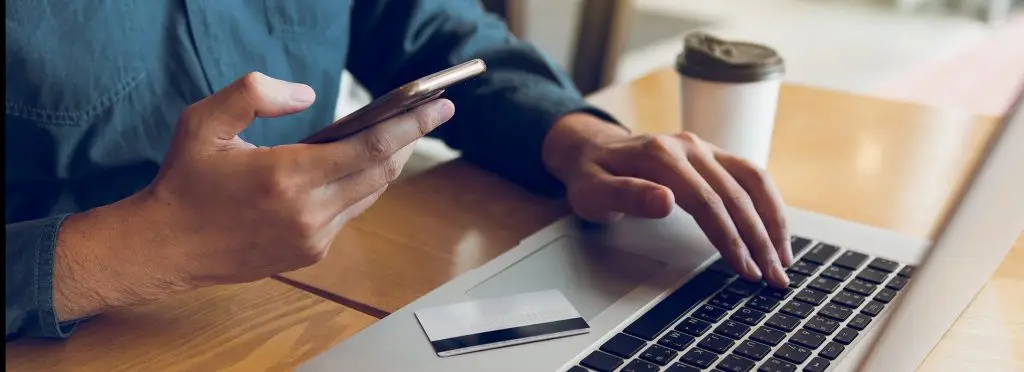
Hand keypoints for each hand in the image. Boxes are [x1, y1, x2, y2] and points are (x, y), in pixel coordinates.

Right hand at [54, 72, 453, 318]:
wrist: (165, 248)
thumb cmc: (185, 180)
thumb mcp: (205, 121)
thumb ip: (255, 93)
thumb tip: (306, 95)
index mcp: (287, 177)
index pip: (370, 149)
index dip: (411, 126)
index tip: (440, 107)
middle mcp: (308, 212)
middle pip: (380, 172)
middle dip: (407, 140)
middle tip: (428, 113)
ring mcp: (313, 238)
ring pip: (369, 194)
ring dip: (386, 164)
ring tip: (398, 134)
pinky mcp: (311, 253)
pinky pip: (349, 213)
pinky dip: (359, 186)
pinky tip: (358, 166)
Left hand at [543, 114, 791, 286]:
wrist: (592, 149)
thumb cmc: (592, 176)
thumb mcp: (593, 191)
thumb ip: (626, 196)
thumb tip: (666, 201)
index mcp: (661, 155)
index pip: (707, 202)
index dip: (730, 238)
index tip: (746, 269)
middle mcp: (689, 146)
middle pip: (736, 195)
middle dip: (760, 240)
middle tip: (774, 278)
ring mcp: (704, 148)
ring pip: (753, 181)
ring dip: (774, 220)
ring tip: (785, 259)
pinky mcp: (713, 155)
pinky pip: (751, 176)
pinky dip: (769, 204)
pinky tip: (777, 231)